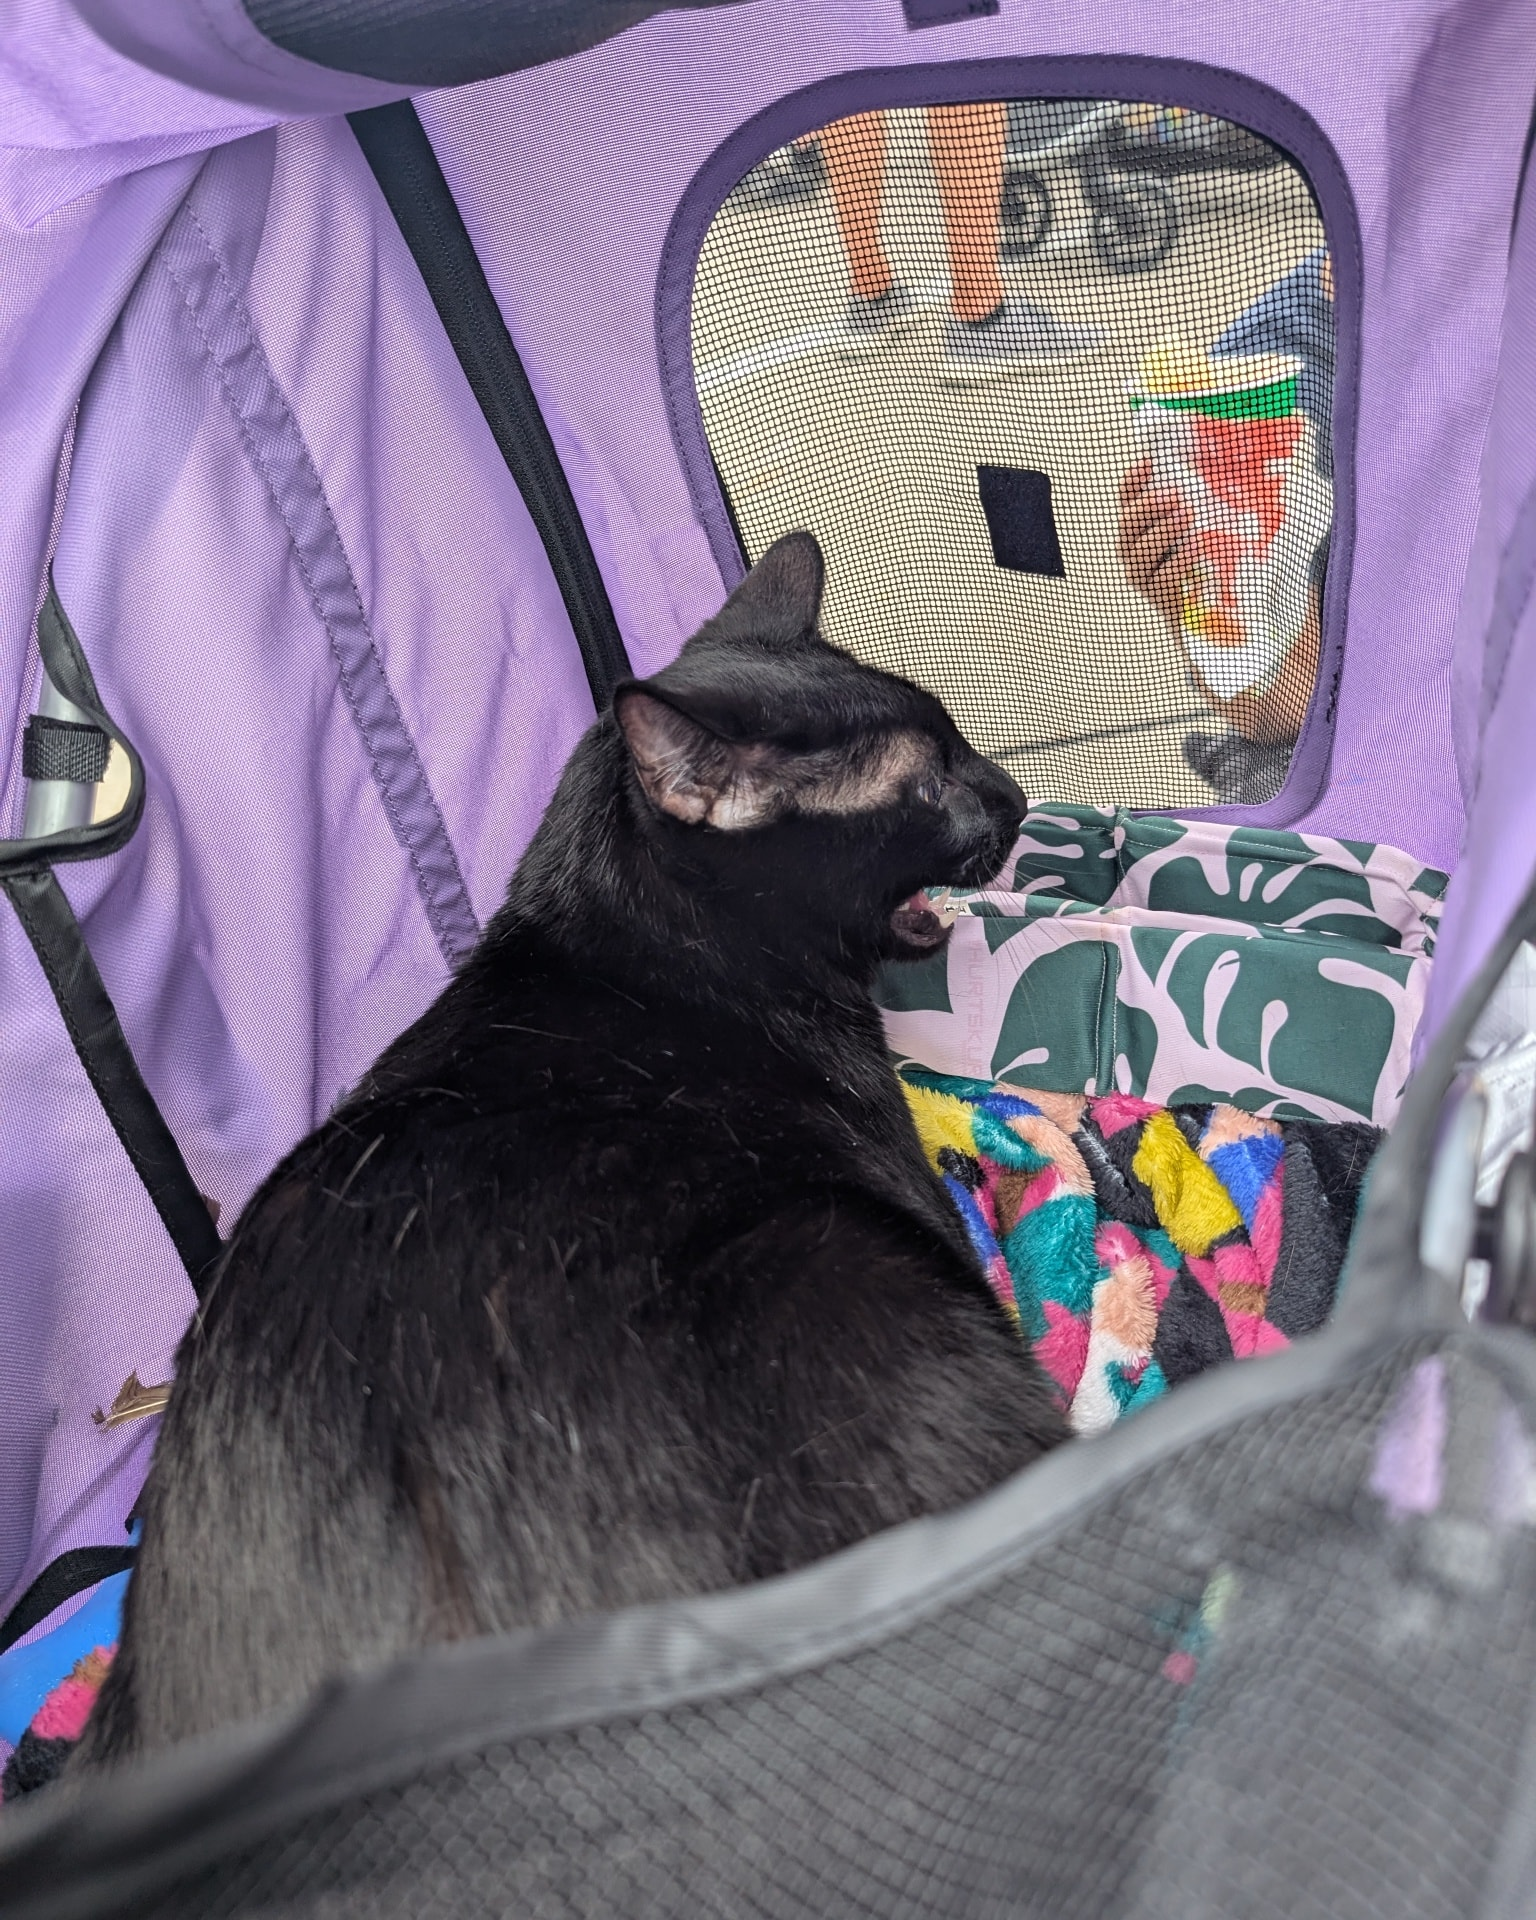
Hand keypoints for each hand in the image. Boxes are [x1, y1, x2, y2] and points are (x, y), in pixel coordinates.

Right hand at [1117, 458, 1194, 633]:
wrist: (1211, 610)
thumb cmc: (1207, 557)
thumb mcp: (1203, 524)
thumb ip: (1198, 499)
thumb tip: (1211, 461)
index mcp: (1139, 526)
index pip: (1127, 499)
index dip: (1133, 481)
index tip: (1148, 463)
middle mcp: (1132, 549)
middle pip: (1128, 525)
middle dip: (1149, 507)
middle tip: (1175, 494)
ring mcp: (1142, 575)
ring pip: (1141, 552)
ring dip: (1164, 530)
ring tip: (1188, 514)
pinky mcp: (1158, 598)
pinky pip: (1163, 578)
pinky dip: (1180, 559)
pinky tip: (1197, 544)